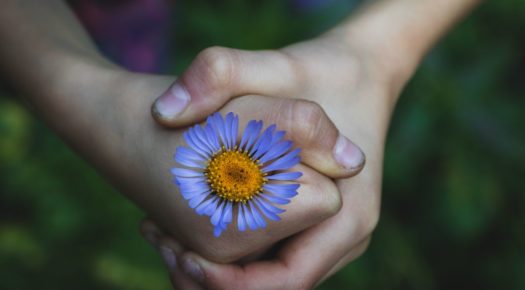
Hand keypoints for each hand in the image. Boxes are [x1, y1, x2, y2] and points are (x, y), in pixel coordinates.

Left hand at [143, 25, 411, 288]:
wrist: (353, 73)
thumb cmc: (318, 73)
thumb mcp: (275, 65)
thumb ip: (221, 72)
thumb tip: (164, 112)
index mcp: (349, 216)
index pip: (285, 282)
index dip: (227, 282)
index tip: (178, 252)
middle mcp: (343, 237)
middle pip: (271, 288)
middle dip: (211, 279)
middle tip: (160, 242)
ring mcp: (328, 235)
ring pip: (267, 277)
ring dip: (215, 270)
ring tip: (164, 235)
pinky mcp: (312, 226)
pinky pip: (268, 259)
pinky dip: (228, 256)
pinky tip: (188, 225)